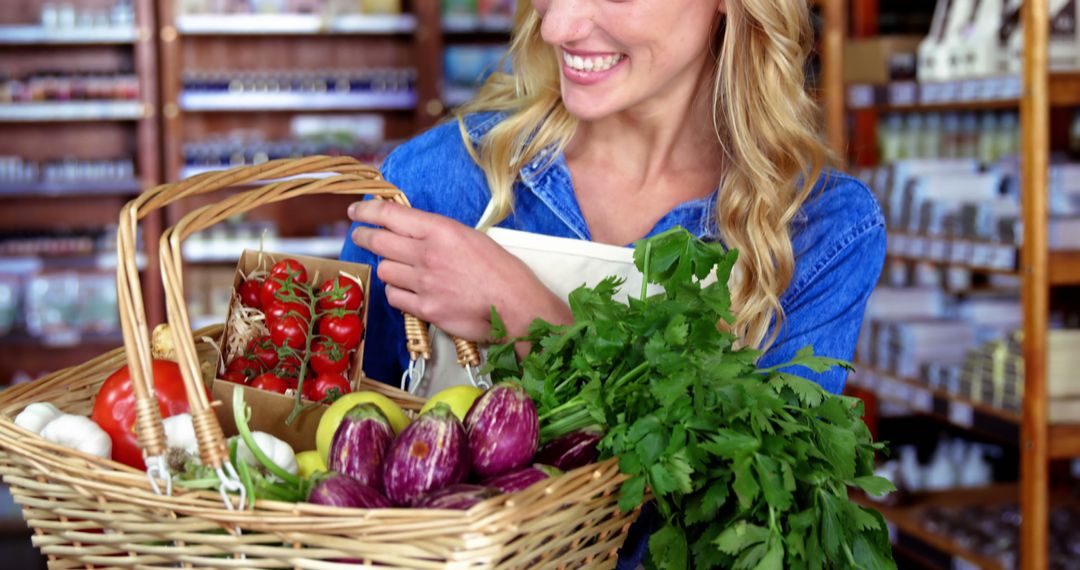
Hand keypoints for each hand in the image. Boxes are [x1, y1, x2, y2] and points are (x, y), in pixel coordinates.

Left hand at [348, 200, 571, 343]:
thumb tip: (415, 231)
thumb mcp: (471, 237)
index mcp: (440, 230)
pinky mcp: (425, 310)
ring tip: (398, 268)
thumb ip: (440, 233)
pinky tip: (408, 291)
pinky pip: (395, 297)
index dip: (367, 210)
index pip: (390, 214)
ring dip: (388, 268)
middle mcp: (427, 254)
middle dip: (365, 237)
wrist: (516, 306)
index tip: (356, 210)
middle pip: (378, 242)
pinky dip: (398, 293)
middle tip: (361, 236)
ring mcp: (424, 283)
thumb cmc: (502, 271)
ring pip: (385, 270)